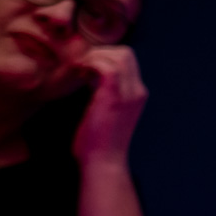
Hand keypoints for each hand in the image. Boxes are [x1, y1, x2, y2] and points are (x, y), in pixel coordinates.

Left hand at [70, 46, 146, 166]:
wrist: (102, 163)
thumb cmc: (98, 143)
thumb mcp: (106, 113)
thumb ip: (104, 93)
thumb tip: (89, 76)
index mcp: (136, 94)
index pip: (127, 60)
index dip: (105, 57)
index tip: (85, 68)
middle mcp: (137, 91)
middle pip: (126, 53)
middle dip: (100, 52)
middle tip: (81, 66)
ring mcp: (129, 94)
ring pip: (119, 56)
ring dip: (94, 57)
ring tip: (79, 70)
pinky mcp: (114, 98)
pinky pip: (106, 67)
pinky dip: (90, 65)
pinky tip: (78, 74)